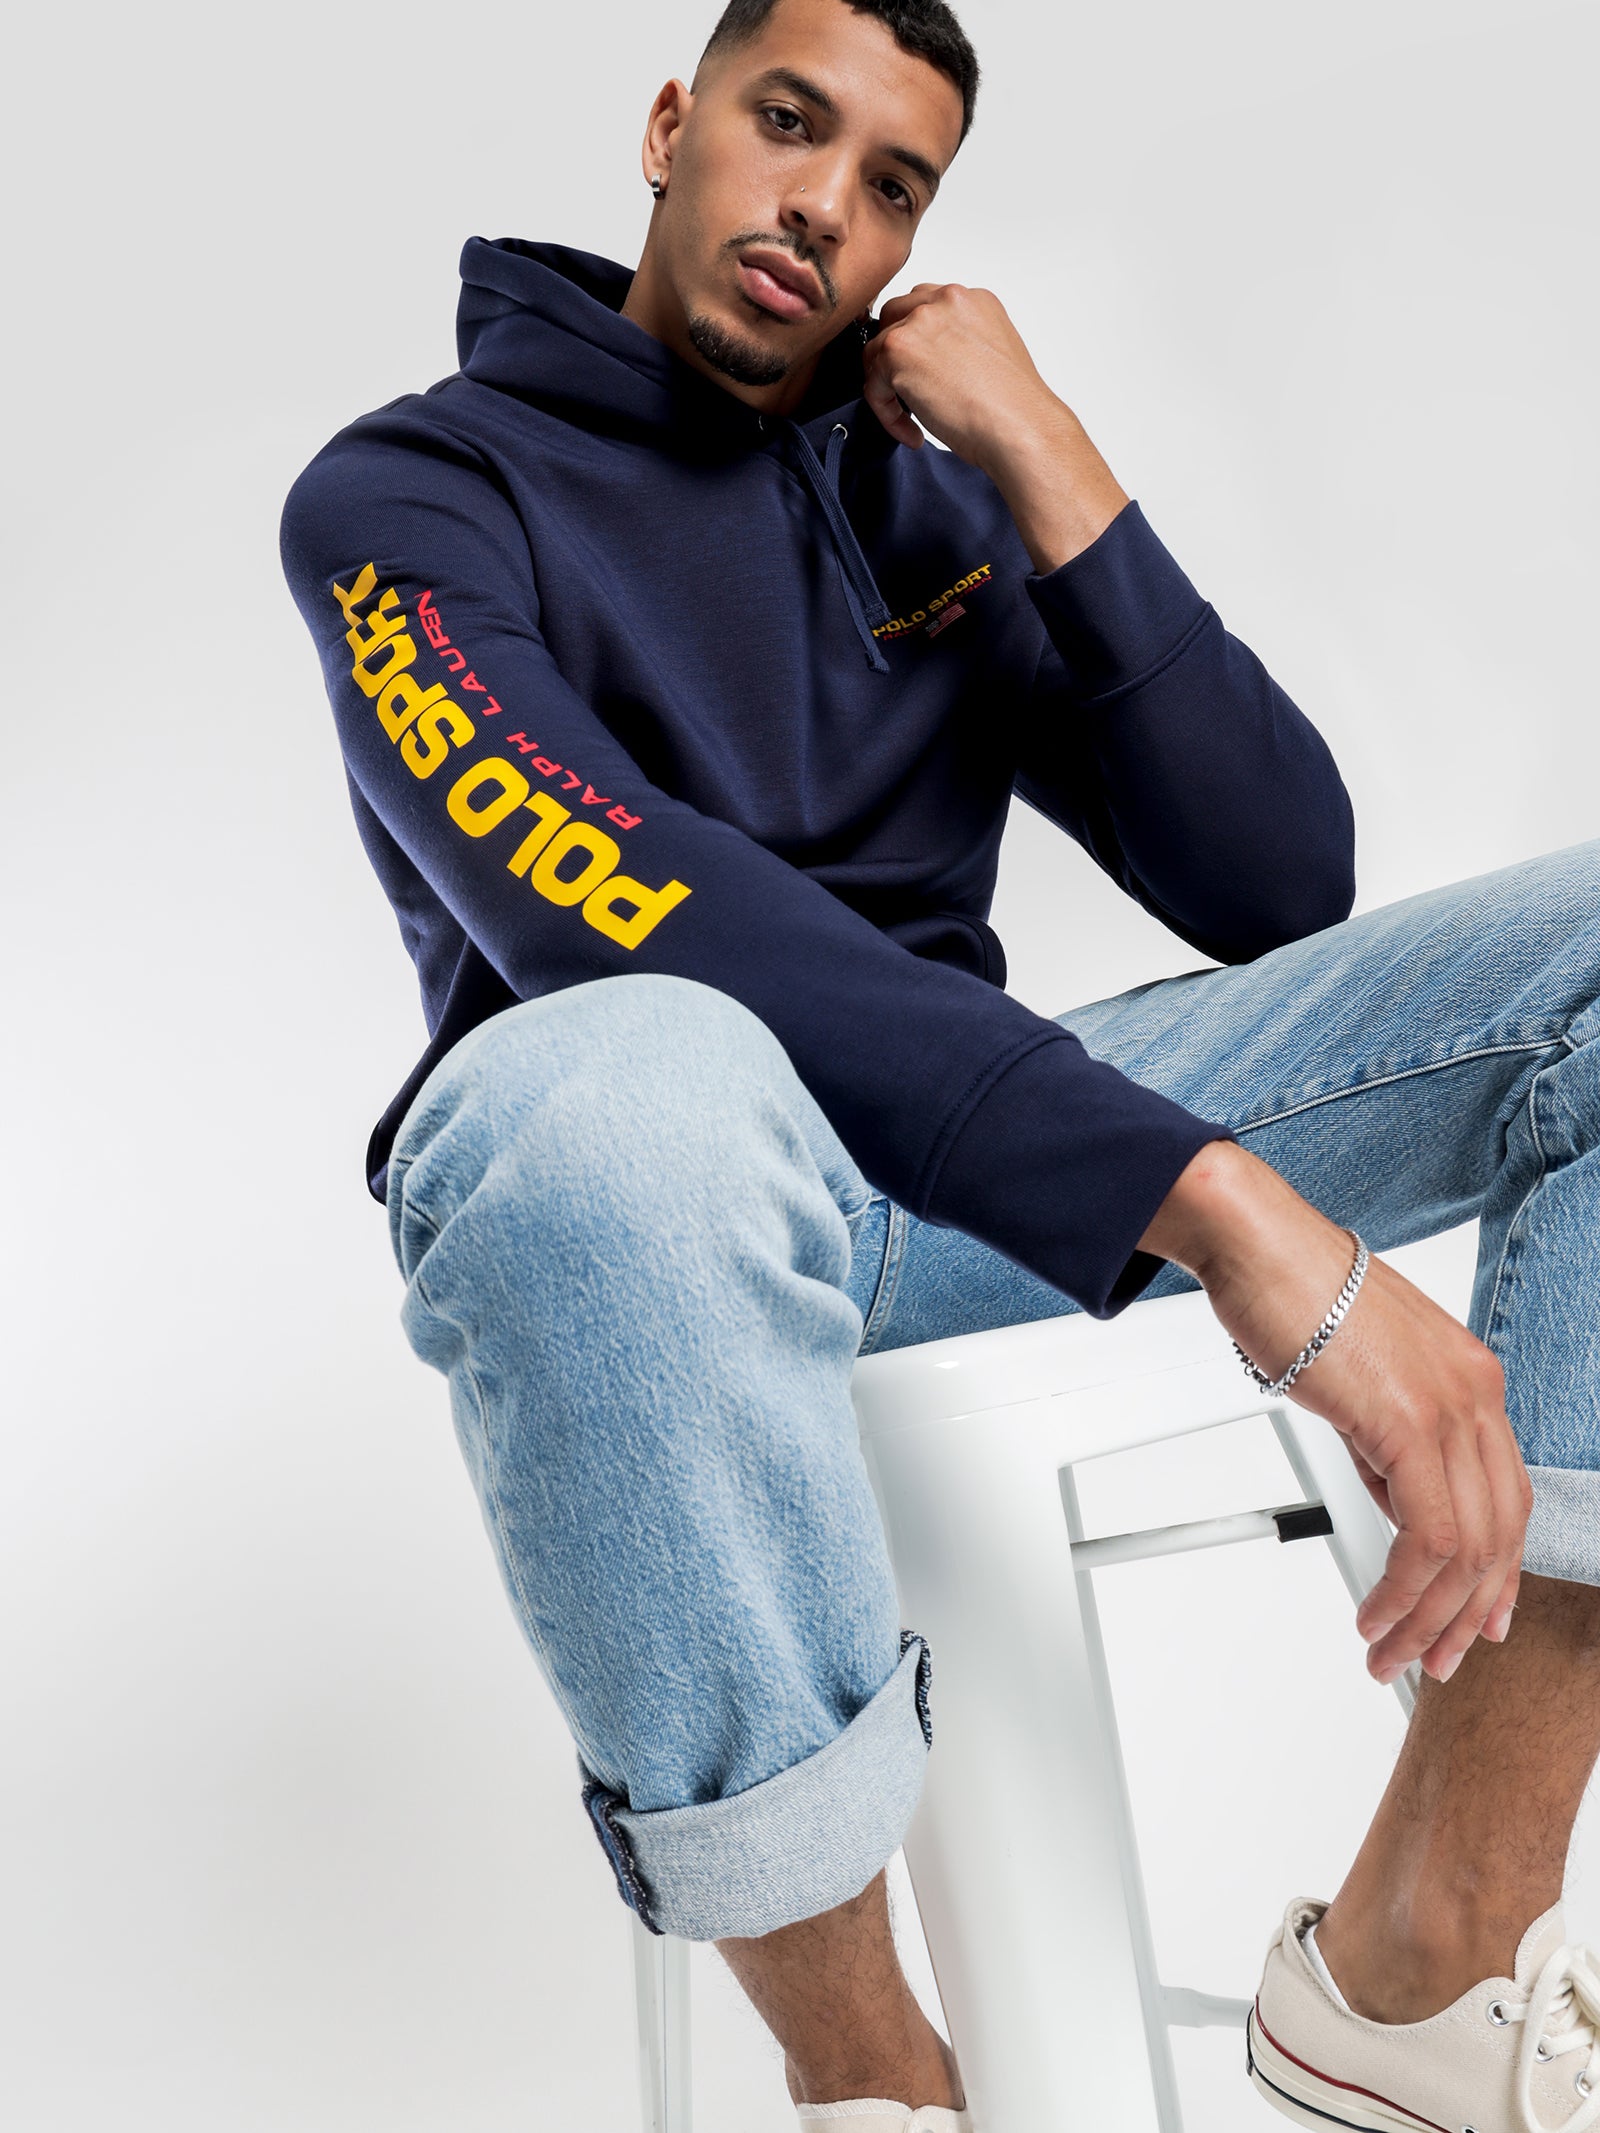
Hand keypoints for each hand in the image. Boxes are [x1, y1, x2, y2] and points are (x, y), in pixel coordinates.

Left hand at [861, 281, 1064, 465]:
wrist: (1018, 426)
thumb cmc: (1014, 406)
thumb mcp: (993, 356)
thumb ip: (960, 345)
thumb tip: (934, 364)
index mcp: (973, 300)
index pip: (926, 307)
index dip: (919, 342)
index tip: (924, 372)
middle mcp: (946, 300)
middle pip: (895, 317)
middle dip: (895, 357)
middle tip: (906, 394)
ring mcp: (920, 321)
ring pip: (878, 351)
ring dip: (888, 388)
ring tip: (913, 420)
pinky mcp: (898, 349)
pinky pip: (872, 383)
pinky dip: (887, 414)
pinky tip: (913, 433)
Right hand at [1141, 1140, 1531, 1687]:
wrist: (1258, 1244)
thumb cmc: (1291, 1292)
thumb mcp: (1361, 1380)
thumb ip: (1390, 1441)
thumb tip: (1396, 1496)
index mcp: (1472, 1380)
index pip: (1507, 1498)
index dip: (1496, 1572)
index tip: (1473, 1620)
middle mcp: (1477, 1392)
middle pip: (1499, 1533)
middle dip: (1463, 1613)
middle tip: (1430, 1659)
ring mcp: (1452, 1405)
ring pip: (1469, 1546)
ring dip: (1427, 1616)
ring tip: (1388, 1651)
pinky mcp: (1412, 1421)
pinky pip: (1428, 1535)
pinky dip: (1403, 1589)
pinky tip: (1376, 1612)